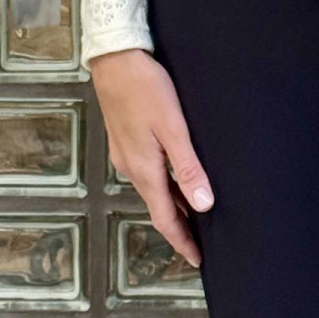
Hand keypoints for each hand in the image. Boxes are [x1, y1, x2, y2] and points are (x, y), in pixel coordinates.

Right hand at [87, 47, 214, 269]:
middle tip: (202, 242)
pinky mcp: (126, 140)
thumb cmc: (145, 88)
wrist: (114, 58)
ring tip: (196, 214)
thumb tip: (203, 204)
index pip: (165, 219)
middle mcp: (132, 167)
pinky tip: (177, 178)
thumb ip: (188, 167)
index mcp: (144, 170)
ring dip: (174, 205)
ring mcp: (127, 154)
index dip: (183, 242)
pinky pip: (149, 172)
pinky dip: (165, 184)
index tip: (199, 260)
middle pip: (159, 207)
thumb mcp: (173, 128)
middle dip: (181, 227)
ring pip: (154, 189)